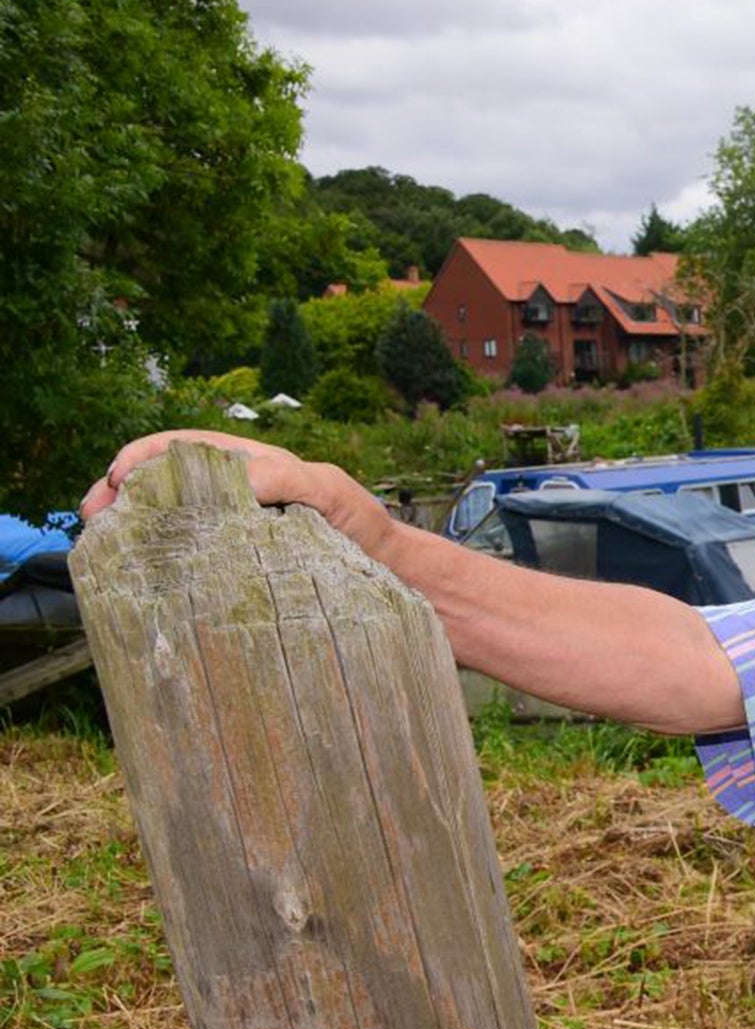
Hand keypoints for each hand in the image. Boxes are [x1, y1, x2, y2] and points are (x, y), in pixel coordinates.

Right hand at [82, 431, 401, 562]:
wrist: (387, 573)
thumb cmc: (359, 525)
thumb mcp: (328, 490)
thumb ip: (284, 477)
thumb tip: (232, 480)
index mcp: (245, 469)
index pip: (180, 450)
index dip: (142, 457)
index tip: (117, 477)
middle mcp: (229, 498)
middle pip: (158, 485)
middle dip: (118, 493)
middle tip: (94, 517)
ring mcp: (226, 534)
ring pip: (163, 523)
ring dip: (128, 530)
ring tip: (101, 547)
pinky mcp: (229, 570)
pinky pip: (182, 562)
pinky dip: (153, 565)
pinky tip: (135, 578)